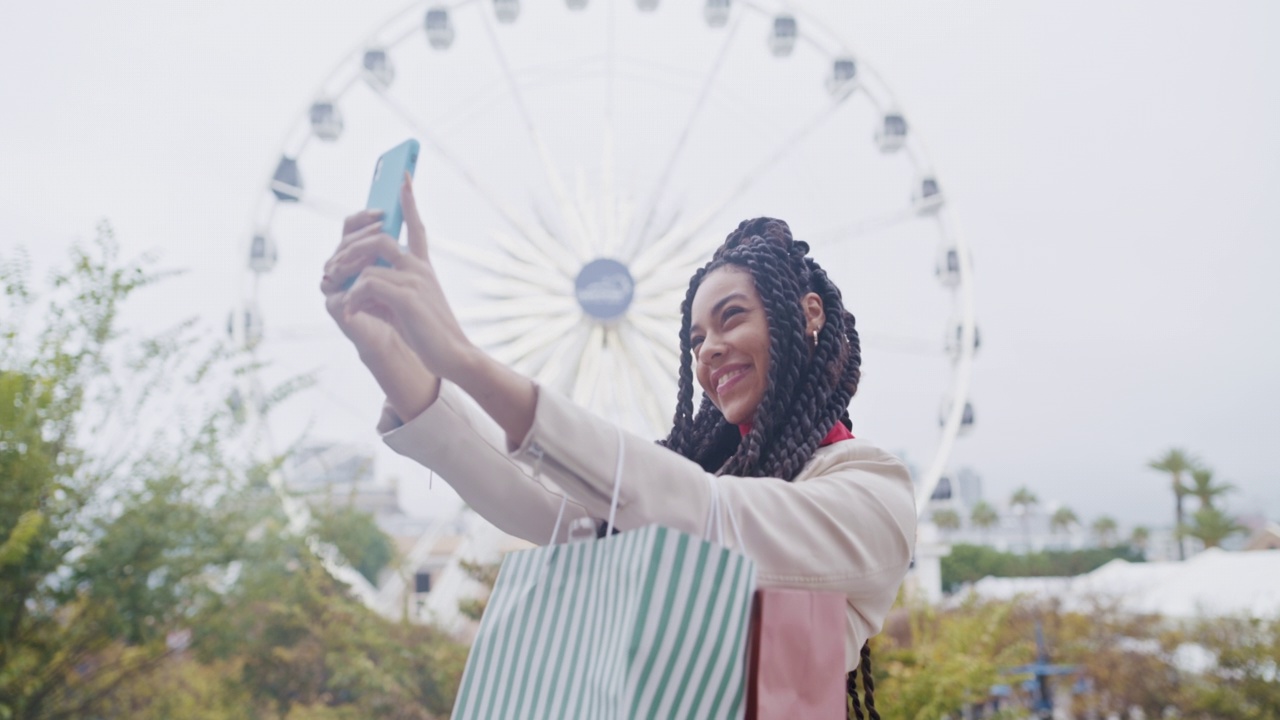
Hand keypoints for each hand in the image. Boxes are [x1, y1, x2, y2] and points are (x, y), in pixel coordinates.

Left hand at [333, 174, 476, 381]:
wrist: (453, 355)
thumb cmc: (430, 334)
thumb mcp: (408, 306)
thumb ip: (388, 288)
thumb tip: (360, 282)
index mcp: (422, 267)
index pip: (416, 226)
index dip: (409, 201)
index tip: (404, 178)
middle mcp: (419, 267)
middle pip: (380, 235)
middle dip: (350, 246)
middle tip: (332, 268)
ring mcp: (414, 279)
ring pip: (369, 258)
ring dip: (347, 272)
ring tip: (338, 291)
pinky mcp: (407, 296)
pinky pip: (367, 283)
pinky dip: (352, 297)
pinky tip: (349, 313)